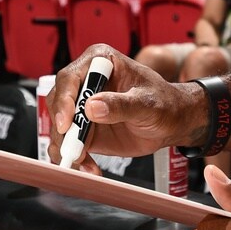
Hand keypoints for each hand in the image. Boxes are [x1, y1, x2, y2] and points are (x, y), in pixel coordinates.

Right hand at [48, 44, 197, 172]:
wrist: (172, 122)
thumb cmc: (164, 103)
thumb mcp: (147, 103)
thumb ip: (122, 105)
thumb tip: (92, 107)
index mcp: (100, 61)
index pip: (70, 78)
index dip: (65, 100)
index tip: (67, 123)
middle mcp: (86, 82)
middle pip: (58, 103)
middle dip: (62, 129)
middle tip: (73, 149)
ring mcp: (82, 107)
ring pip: (60, 127)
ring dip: (67, 148)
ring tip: (85, 163)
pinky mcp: (84, 129)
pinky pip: (70, 145)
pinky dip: (75, 159)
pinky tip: (90, 168)